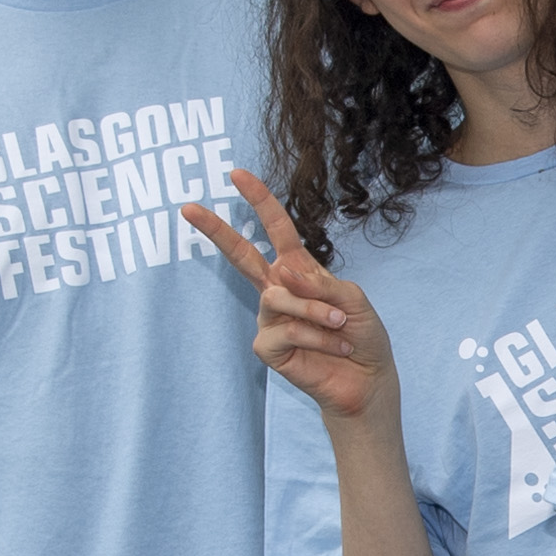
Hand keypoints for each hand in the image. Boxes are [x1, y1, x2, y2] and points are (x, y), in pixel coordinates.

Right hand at [187, 168, 396, 432]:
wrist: (367, 380)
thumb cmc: (361, 336)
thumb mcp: (353, 300)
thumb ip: (320, 284)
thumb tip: (282, 274)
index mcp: (298, 270)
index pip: (276, 230)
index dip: (259, 201)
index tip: (237, 174)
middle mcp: (278, 291)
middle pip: (240, 255)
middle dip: (215, 231)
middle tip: (188, 208)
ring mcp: (269, 319)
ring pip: (277, 298)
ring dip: (314, 310)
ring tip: (341, 325)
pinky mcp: (268, 348)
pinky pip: (282, 331)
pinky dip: (313, 336)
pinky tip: (332, 347)